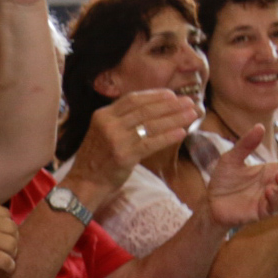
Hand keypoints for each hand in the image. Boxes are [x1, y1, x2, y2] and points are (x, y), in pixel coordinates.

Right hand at [0, 201, 18, 272]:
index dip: (8, 223)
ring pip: (12, 245)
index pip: (5, 214)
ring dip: (13, 252)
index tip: (6, 230)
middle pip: (12, 229)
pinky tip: (9, 270)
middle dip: (14, 237)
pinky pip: (7, 261)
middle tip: (10, 245)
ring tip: (10, 258)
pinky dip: (10, 267)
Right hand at [65, 90, 198, 205]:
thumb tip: (153, 108)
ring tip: (192, 114)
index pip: (132, 99)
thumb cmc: (98, 158)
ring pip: (151, 124)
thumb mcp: (103, 131)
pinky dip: (168, 137)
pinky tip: (182, 132)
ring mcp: (116, 140)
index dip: (155, 95)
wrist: (85, 182)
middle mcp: (108, 124)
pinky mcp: (124, 156)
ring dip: (175, 118)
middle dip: (171, 105)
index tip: (173, 95)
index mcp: (102, 115)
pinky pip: (151, 143)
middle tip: (190, 102)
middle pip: (145, 110)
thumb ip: (121, 119)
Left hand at [207, 124, 277, 227]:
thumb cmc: (224, 180)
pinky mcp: (262, 211)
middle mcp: (276, 184)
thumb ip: (245, 144)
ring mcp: (271, 199)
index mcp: (273, 170)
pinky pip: (274, 207)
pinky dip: (275, 199)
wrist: (210, 202)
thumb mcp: (231, 159)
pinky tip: (270, 190)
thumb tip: (259, 126)